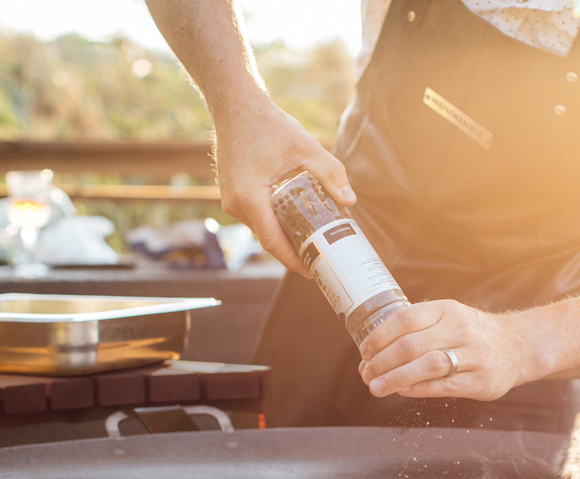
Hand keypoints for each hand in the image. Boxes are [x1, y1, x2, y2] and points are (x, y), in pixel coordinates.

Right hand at [212, 99, 355, 273]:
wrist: (235, 106)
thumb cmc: (267, 124)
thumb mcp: (304, 146)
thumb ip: (329, 172)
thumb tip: (350, 200)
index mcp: (249, 197)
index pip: (273, 242)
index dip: (293, 260)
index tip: (311, 271)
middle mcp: (234, 204)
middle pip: (268, 238)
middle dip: (292, 251)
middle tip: (318, 258)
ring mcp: (229, 202)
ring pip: (261, 228)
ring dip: (283, 236)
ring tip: (309, 241)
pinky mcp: (231, 196)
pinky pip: (255, 218)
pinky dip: (273, 222)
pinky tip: (292, 221)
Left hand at [358, 299, 532, 401]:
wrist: (519, 347)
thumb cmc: (471, 334)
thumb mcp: (448, 318)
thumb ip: (415, 331)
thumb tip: (371, 355)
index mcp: (447, 310)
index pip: (405, 319)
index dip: (380, 336)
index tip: (365, 351)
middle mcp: (460, 330)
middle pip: (411, 345)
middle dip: (382, 362)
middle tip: (367, 374)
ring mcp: (472, 356)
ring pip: (426, 366)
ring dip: (395, 378)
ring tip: (376, 387)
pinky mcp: (480, 381)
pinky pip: (442, 386)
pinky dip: (417, 389)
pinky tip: (402, 391)